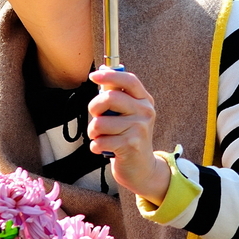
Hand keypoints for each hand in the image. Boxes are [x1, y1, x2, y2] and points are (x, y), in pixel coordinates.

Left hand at [87, 67, 170, 205]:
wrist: (142, 168)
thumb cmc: (129, 136)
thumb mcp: (129, 113)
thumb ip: (117, 93)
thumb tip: (102, 70)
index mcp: (144, 100)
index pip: (128, 80)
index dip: (109, 75)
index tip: (93, 76)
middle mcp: (145, 112)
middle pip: (109, 98)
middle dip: (94, 108)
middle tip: (95, 117)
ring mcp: (139, 128)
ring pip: (100, 122)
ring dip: (93, 131)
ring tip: (100, 136)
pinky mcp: (130, 145)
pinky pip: (100, 140)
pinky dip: (96, 146)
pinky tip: (103, 148)